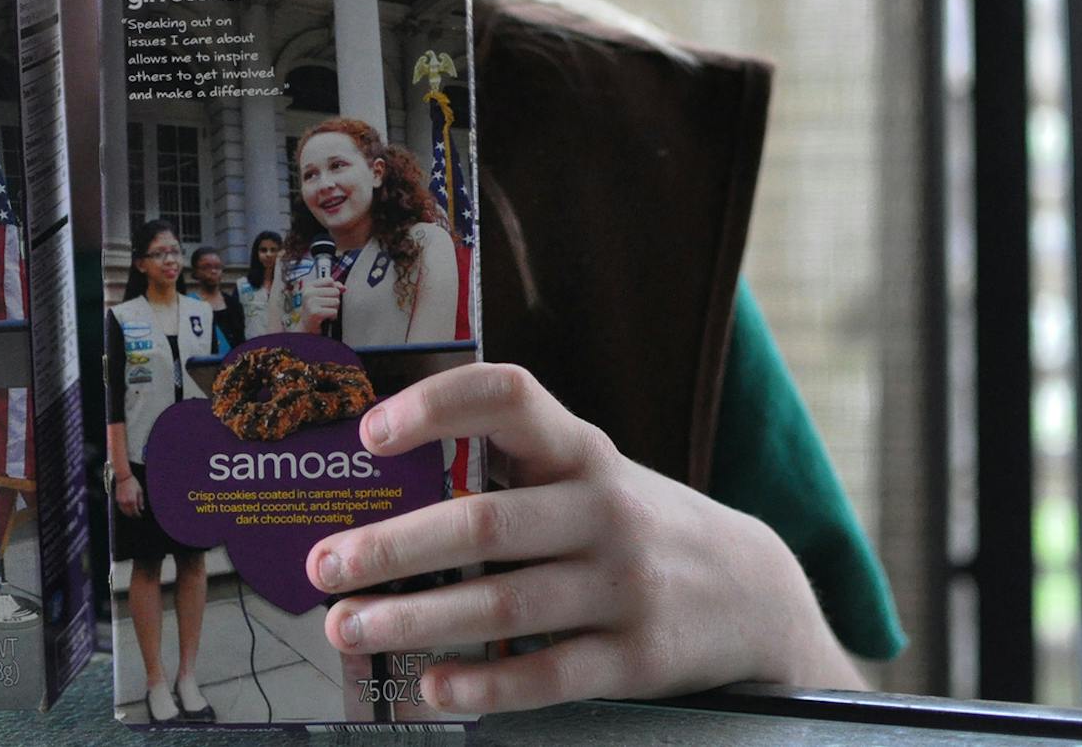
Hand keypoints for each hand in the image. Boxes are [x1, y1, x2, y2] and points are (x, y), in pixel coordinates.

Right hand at [114, 472, 144, 516]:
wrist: (123, 478)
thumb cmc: (132, 483)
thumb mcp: (140, 491)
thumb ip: (141, 501)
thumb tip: (141, 508)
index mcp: (132, 501)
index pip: (135, 512)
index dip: (138, 515)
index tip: (140, 515)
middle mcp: (126, 502)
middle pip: (129, 513)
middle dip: (133, 515)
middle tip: (136, 515)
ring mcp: (121, 501)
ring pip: (124, 511)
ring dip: (128, 513)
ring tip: (131, 513)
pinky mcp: (117, 499)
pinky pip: (120, 508)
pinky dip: (123, 510)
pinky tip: (126, 508)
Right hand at [297, 275, 341, 331]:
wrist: (306, 327)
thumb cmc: (314, 311)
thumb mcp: (321, 296)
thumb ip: (332, 288)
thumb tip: (343, 287)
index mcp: (309, 287)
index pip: (329, 280)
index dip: (333, 288)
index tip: (328, 295)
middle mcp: (308, 293)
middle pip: (335, 291)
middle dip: (334, 300)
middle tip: (326, 306)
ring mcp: (311, 302)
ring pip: (336, 301)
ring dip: (334, 309)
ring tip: (326, 312)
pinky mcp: (315, 312)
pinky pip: (334, 311)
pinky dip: (333, 316)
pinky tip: (326, 317)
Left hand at [304, 364, 858, 712]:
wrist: (758, 593)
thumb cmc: (633, 526)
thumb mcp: (592, 476)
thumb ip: (513, 470)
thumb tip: (382, 488)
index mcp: (583, 452)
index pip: (510, 397)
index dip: (438, 405)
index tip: (369, 432)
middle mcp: (605, 510)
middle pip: (486, 521)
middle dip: (393, 546)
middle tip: (323, 566)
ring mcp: (625, 587)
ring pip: (504, 604)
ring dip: (415, 618)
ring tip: (347, 626)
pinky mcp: (638, 659)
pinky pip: (549, 675)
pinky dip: (484, 684)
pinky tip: (432, 685)